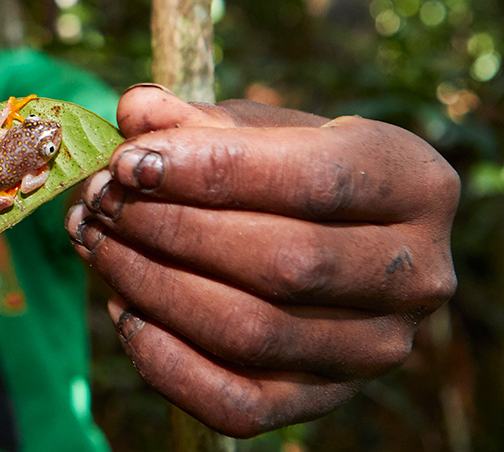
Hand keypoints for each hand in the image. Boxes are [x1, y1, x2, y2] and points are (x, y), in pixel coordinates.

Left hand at [65, 84, 458, 437]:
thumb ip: (193, 119)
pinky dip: (164, 360)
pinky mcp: (322, 401)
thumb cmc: (287, 168)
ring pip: (251, 331)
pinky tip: (122, 309)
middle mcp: (417, 276)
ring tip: (97, 242)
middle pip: (282, 262)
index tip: (128, 160)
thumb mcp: (253, 128)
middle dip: (169, 228)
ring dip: (151, 285)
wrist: (328, 238)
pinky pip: (236, 403)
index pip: (313, 181)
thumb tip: (134, 111)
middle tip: (99, 201)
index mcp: (414, 185)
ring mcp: (374, 350)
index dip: (210, 171)